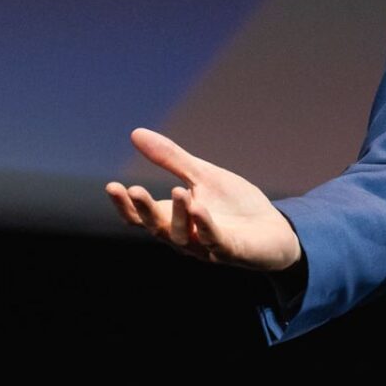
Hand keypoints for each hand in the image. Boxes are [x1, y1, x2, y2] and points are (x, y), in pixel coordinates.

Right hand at [105, 128, 302, 271]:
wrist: (274, 229)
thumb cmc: (234, 206)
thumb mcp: (202, 176)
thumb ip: (171, 159)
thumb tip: (135, 134)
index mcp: (174, 218)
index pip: (142, 217)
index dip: (126, 205)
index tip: (111, 186)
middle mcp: (185, 237)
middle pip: (158, 227)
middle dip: (145, 210)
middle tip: (134, 191)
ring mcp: (207, 247)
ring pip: (184, 237)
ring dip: (179, 215)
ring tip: (178, 190)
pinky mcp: (231, 251)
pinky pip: (215, 241)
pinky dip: (206, 226)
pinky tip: (199, 208)